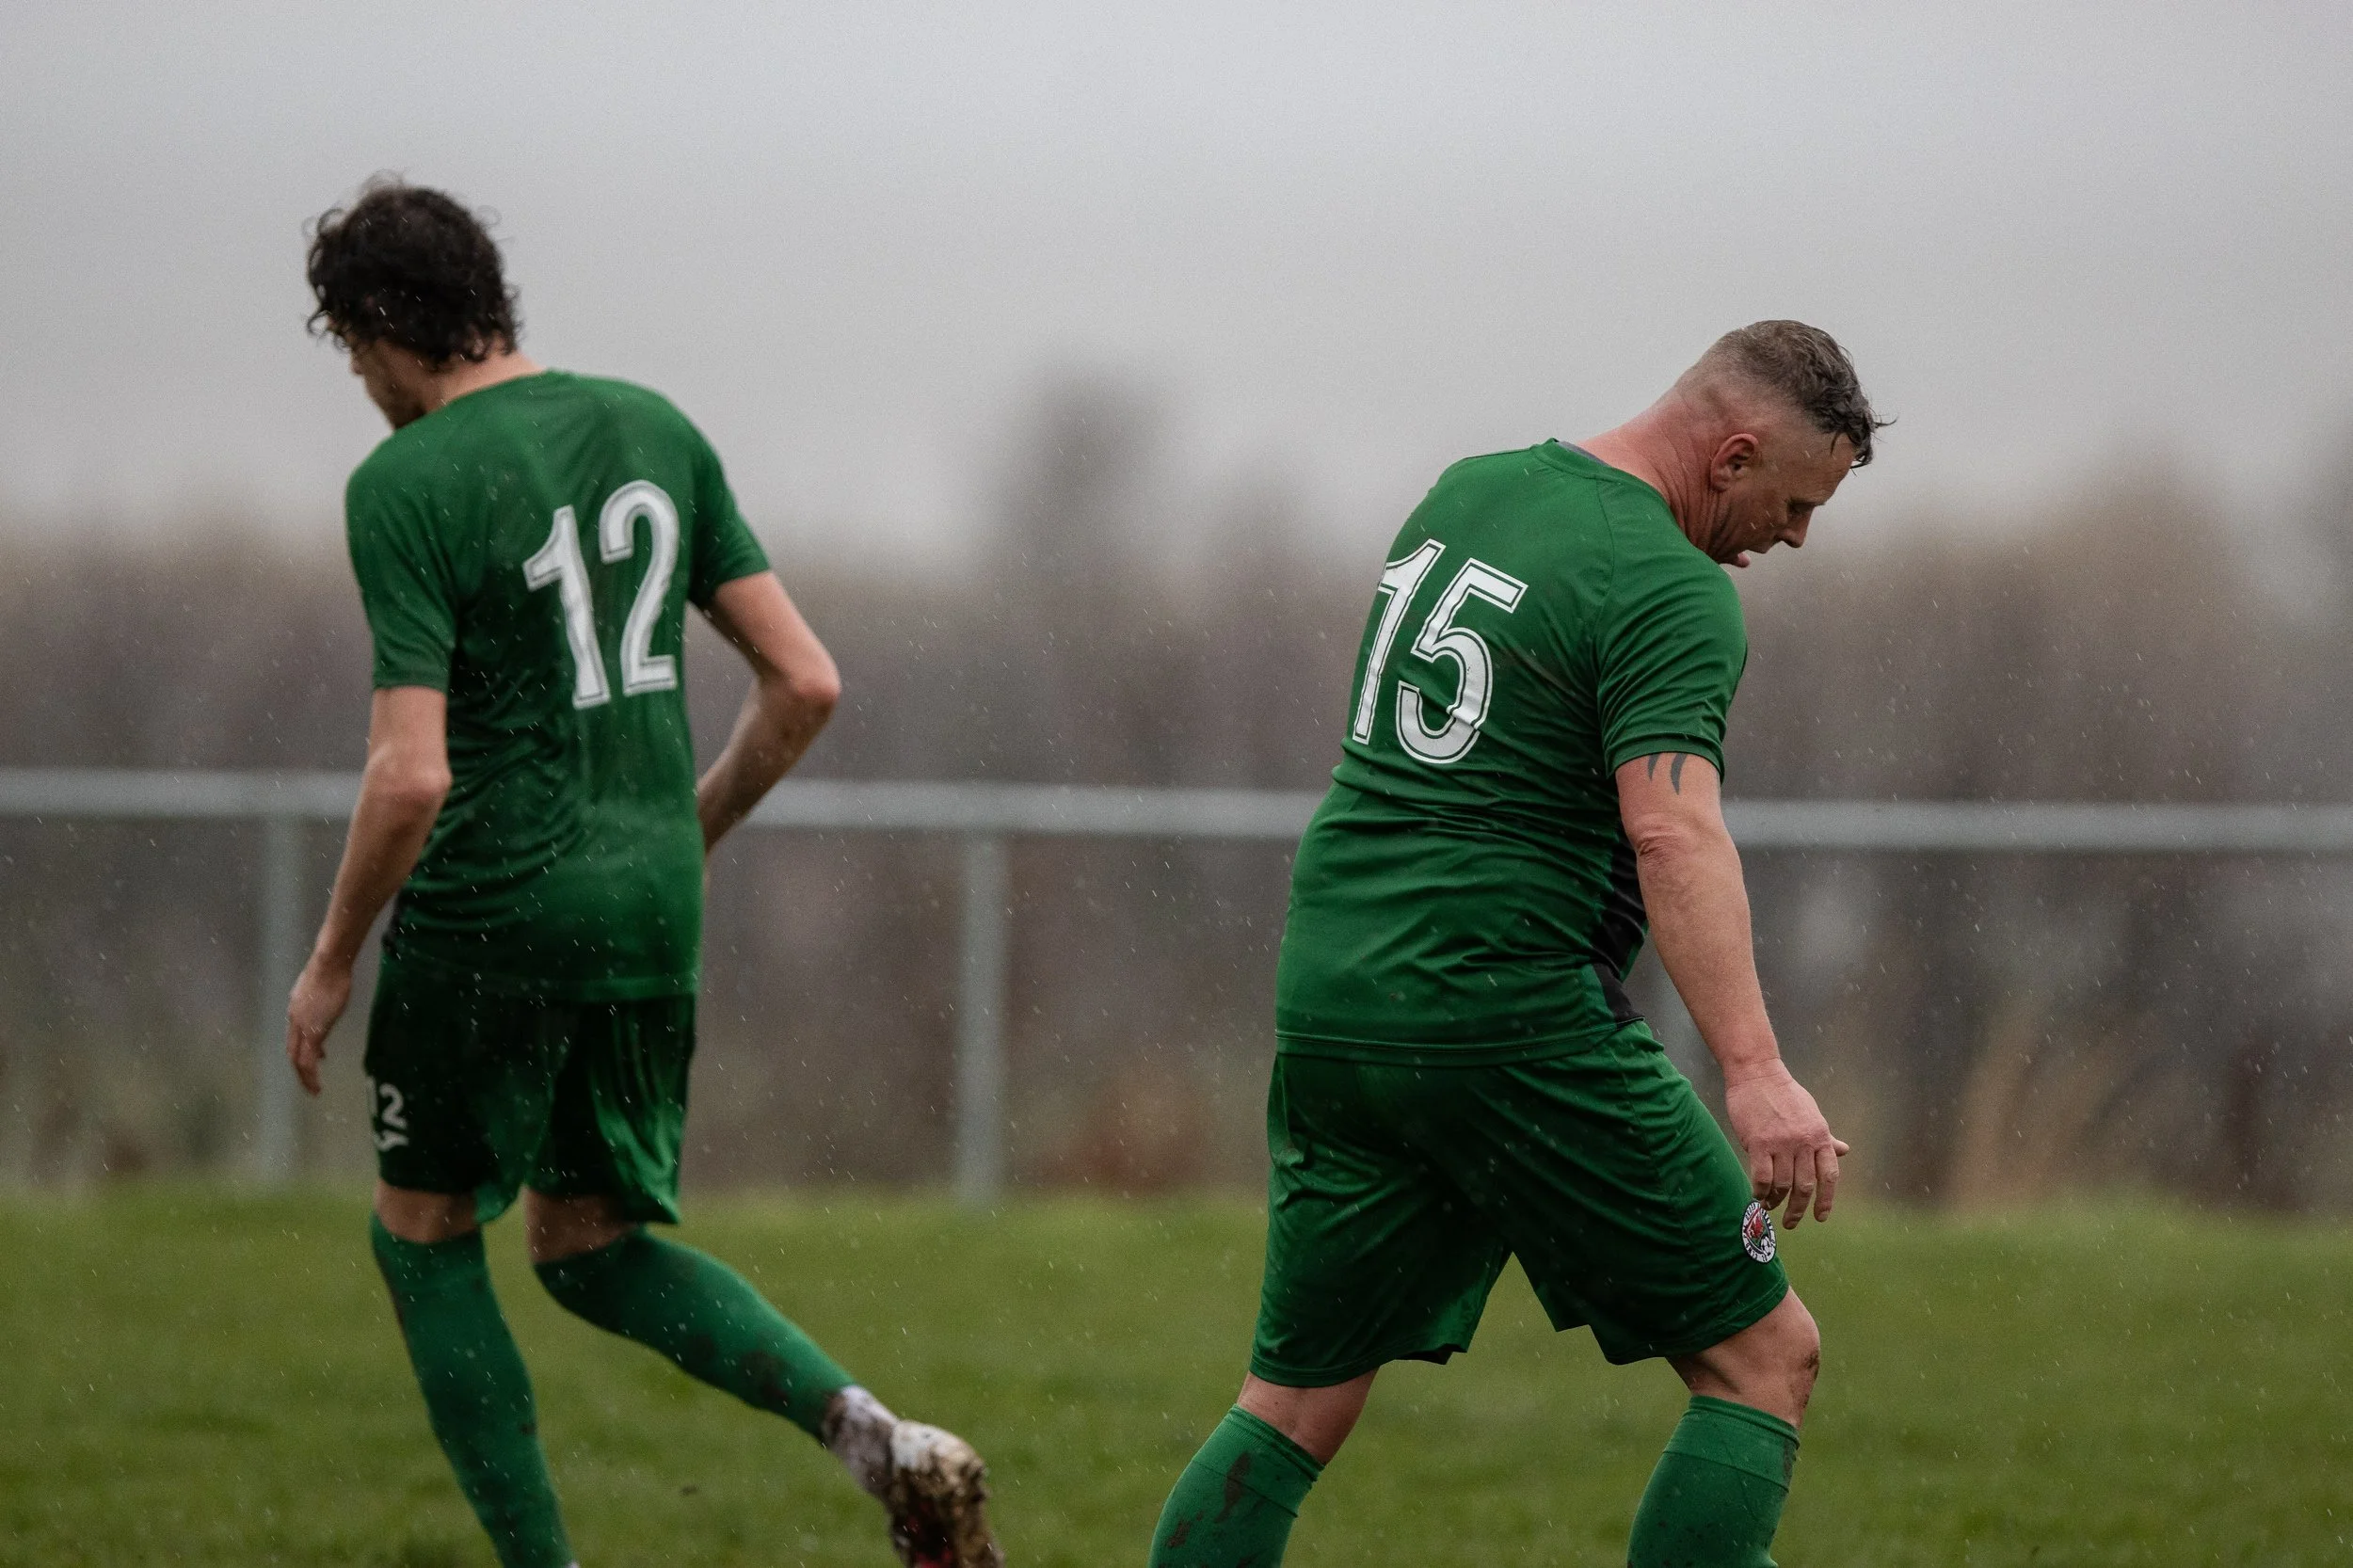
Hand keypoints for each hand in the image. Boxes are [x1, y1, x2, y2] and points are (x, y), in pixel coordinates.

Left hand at [285, 955, 353, 1096]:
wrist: (328, 967)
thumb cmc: (329, 972)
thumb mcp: (320, 990)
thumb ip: (319, 1003)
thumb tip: (324, 1011)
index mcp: (295, 1011)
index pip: (294, 1038)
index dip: (300, 1051)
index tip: (314, 1061)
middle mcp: (294, 1021)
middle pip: (292, 1052)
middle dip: (299, 1070)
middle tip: (309, 1084)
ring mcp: (303, 1028)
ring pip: (298, 1059)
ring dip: (305, 1077)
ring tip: (313, 1090)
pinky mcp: (314, 1032)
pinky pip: (308, 1060)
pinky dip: (311, 1075)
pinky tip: (317, 1084)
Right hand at [1723, 1061, 1848, 1227]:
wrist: (1757, 1073)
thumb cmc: (1783, 1093)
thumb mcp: (1812, 1114)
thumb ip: (1825, 1137)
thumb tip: (1844, 1150)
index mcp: (1820, 1135)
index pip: (1830, 1175)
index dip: (1826, 1200)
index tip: (1820, 1217)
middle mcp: (1804, 1142)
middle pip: (1805, 1186)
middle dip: (1798, 1209)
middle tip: (1791, 1222)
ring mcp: (1781, 1143)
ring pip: (1782, 1184)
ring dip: (1776, 1201)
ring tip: (1770, 1206)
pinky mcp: (1759, 1143)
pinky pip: (1762, 1177)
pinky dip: (1760, 1191)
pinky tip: (1757, 1195)